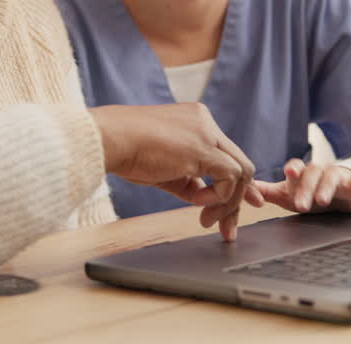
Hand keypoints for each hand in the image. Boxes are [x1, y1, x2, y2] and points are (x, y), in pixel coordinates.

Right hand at [90, 102, 263, 240]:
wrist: (109, 139)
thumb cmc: (126, 151)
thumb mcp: (162, 168)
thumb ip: (186, 179)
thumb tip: (201, 197)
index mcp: (195, 122)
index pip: (224, 155)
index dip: (232, 184)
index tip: (234, 207)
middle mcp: (205, 123)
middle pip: (238, 163)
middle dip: (238, 199)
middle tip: (229, 228)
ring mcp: (207, 133)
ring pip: (241, 171)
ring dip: (228, 203)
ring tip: (206, 221)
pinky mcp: (204, 148)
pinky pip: (231, 176)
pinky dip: (219, 196)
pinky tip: (197, 204)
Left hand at [254, 159, 350, 214]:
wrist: (339, 193)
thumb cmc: (309, 192)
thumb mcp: (287, 193)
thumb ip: (267, 191)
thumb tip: (243, 190)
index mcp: (301, 173)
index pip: (295, 167)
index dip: (292, 169)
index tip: (288, 173)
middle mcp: (317, 171)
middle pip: (311, 174)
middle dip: (306, 189)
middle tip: (301, 205)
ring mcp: (335, 176)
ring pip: (331, 177)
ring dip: (326, 188)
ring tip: (323, 201)